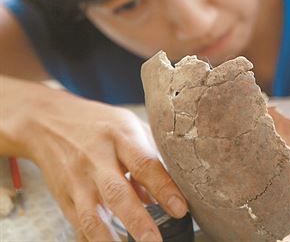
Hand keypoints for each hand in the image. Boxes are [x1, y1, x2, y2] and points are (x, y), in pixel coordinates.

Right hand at [24, 93, 187, 240]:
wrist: (46, 121)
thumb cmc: (99, 124)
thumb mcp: (129, 126)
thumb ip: (151, 155)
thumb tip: (172, 187)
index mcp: (120, 136)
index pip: (145, 164)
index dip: (164, 188)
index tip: (181, 209)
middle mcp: (96, 159)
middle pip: (116, 193)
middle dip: (137, 221)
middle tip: (155, 240)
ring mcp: (76, 180)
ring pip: (91, 215)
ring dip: (110, 238)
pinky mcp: (63, 197)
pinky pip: (79, 224)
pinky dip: (93, 238)